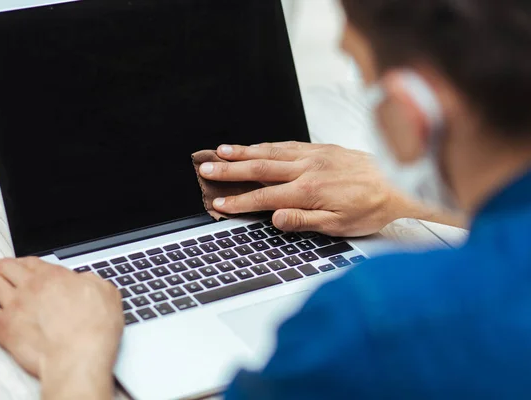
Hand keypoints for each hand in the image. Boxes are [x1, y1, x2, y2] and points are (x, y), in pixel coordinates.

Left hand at [0, 257, 122, 396]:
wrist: (77, 356)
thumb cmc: (94, 330)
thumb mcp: (106, 294)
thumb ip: (92, 281)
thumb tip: (87, 280)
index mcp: (55, 276)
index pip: (31, 262)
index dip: (18, 261)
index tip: (14, 263)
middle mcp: (31, 286)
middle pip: (5, 268)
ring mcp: (14, 304)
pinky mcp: (2, 325)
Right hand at [198, 141, 414, 236]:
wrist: (399, 183)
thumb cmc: (371, 207)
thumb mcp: (339, 225)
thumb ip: (304, 220)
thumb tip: (274, 217)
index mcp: (308, 191)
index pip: (264, 196)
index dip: (238, 201)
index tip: (219, 204)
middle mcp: (306, 169)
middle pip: (259, 168)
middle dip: (229, 170)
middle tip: (205, 169)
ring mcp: (313, 155)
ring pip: (270, 152)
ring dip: (243, 151)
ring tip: (220, 151)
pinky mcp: (320, 148)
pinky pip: (287, 143)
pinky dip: (267, 144)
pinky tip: (255, 145)